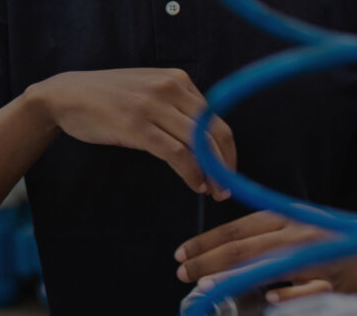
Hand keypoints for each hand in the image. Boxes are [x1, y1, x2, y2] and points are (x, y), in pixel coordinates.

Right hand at [37, 68, 235, 195]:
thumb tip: (205, 140)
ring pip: (199, 143)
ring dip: (213, 173)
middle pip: (214, 130)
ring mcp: (152, 105)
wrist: (64, 95)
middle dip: (226, 163)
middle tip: (227, 188)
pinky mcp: (136, 125)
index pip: (216, 117)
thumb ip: (175, 106)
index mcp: (176, 79)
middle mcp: (169, 87)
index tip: (227, 170)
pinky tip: (195, 185)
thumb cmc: (105, 97)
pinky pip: (176, 153)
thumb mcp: (146, 91)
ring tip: (214, 192)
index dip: (226, 148)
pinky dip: (191, 173)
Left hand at [176, 211, 356, 302]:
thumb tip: (221, 250)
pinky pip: (310, 289)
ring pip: (269, 266)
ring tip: (207, 285)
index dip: (206, 241)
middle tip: (183, 272)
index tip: (181, 252)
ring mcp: (317, 257)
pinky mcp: (337, 281)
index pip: (236, 229)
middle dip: (207, 260)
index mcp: (285, 218)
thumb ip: (263, 236)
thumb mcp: (295, 228)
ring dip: (234, 276)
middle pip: (244, 248)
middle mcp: (298, 234)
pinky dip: (290, 293)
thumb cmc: (327, 241)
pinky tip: (271, 299)